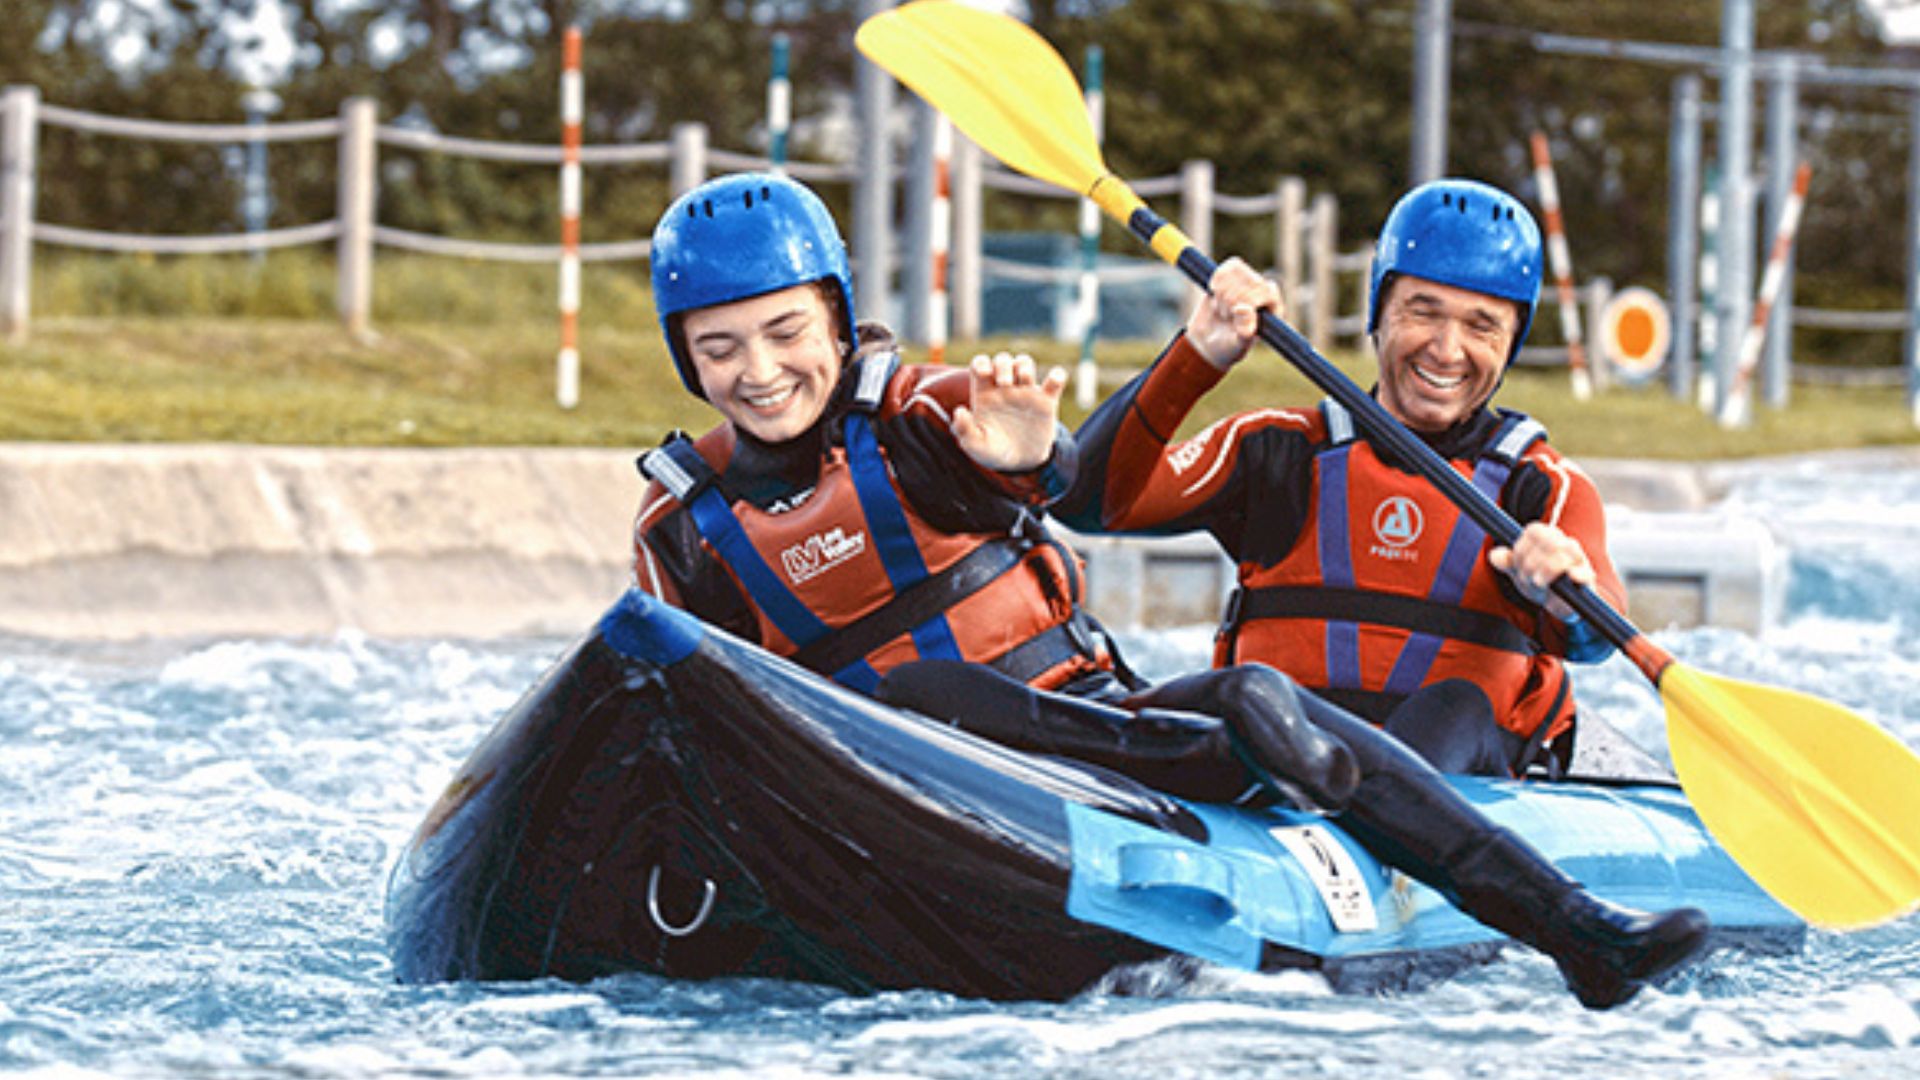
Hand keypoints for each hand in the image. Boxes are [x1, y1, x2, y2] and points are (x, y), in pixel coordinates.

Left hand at [952, 351, 1068, 470]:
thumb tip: (959, 411)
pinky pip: (1054, 382)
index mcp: (984, 393)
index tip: (985, 374)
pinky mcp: (1046, 402)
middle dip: (1003, 365)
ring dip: (1024, 366)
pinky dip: (1057, 376)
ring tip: (1023, 382)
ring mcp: (1025, 393)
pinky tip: (1054, 379)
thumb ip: (963, 429)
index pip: (980, 364)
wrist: (1020, 464)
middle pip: (1003, 360)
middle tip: (1004, 384)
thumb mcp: (975, 445)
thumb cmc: (993, 451)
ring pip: (1025, 363)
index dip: (982, 362)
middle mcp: (1004, 388)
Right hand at [1186, 257, 1284, 370]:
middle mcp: (1262, 292)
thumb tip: (1242, 309)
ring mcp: (1246, 282)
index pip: (1267, 290)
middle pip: (1250, 280)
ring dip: (1222, 292)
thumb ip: (1244, 332)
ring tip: (1222, 309)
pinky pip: (1224, 269)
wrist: (1207, 344)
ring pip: (1236, 272)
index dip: (1249, 298)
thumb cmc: (1228, 348)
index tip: (1235, 312)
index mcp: (1273, 308)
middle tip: (1226, 317)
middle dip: (1232, 299)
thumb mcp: (1237, 346)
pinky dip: (1215, 282)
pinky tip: (1214, 294)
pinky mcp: (1230, 276)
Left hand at [1488, 522, 1593, 619]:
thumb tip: (1494, 555)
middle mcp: (1565, 544)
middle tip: (1528, 578)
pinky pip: (1584, 572)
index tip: (1518, 566)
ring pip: (1559, 557)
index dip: (1522, 549)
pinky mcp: (1588, 577)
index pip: (1534, 531)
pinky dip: (1578, 574)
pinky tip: (1572, 577)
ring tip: (1539, 584)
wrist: (1562, 605)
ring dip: (1544, 573)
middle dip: (1530, 564)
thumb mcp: (1520, 573)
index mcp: (1547, 537)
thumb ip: (1507, 563)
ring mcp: (1579, 559)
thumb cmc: (1541, 583)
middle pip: (1546, 543)